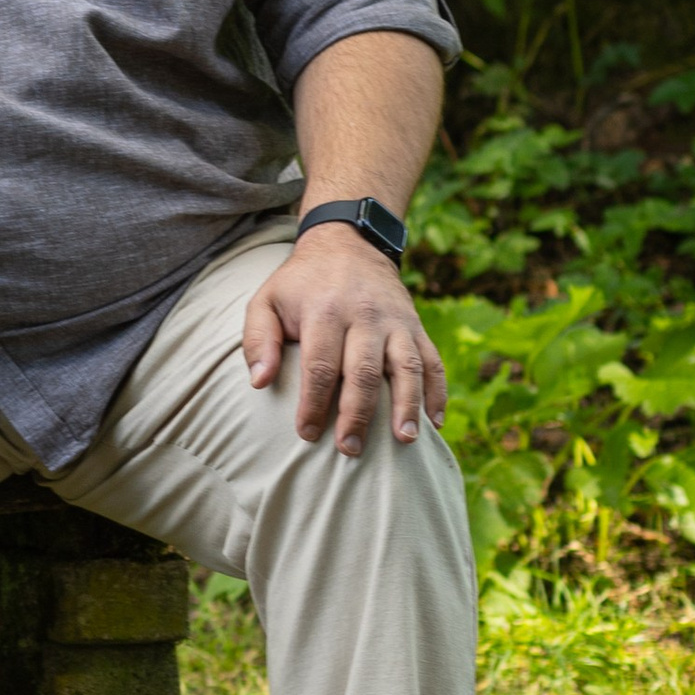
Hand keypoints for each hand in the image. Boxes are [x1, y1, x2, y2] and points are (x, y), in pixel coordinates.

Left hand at [243, 225, 447, 455]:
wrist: (347, 244)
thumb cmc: (300, 285)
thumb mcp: (267, 300)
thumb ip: (257, 339)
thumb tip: (259, 383)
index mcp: (325, 311)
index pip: (320, 365)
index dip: (314, 403)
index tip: (307, 434)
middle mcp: (364, 315)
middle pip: (364, 371)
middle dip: (358, 414)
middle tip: (349, 450)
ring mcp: (396, 321)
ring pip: (407, 366)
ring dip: (407, 405)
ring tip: (405, 440)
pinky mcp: (416, 326)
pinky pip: (432, 360)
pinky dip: (437, 392)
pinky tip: (436, 423)